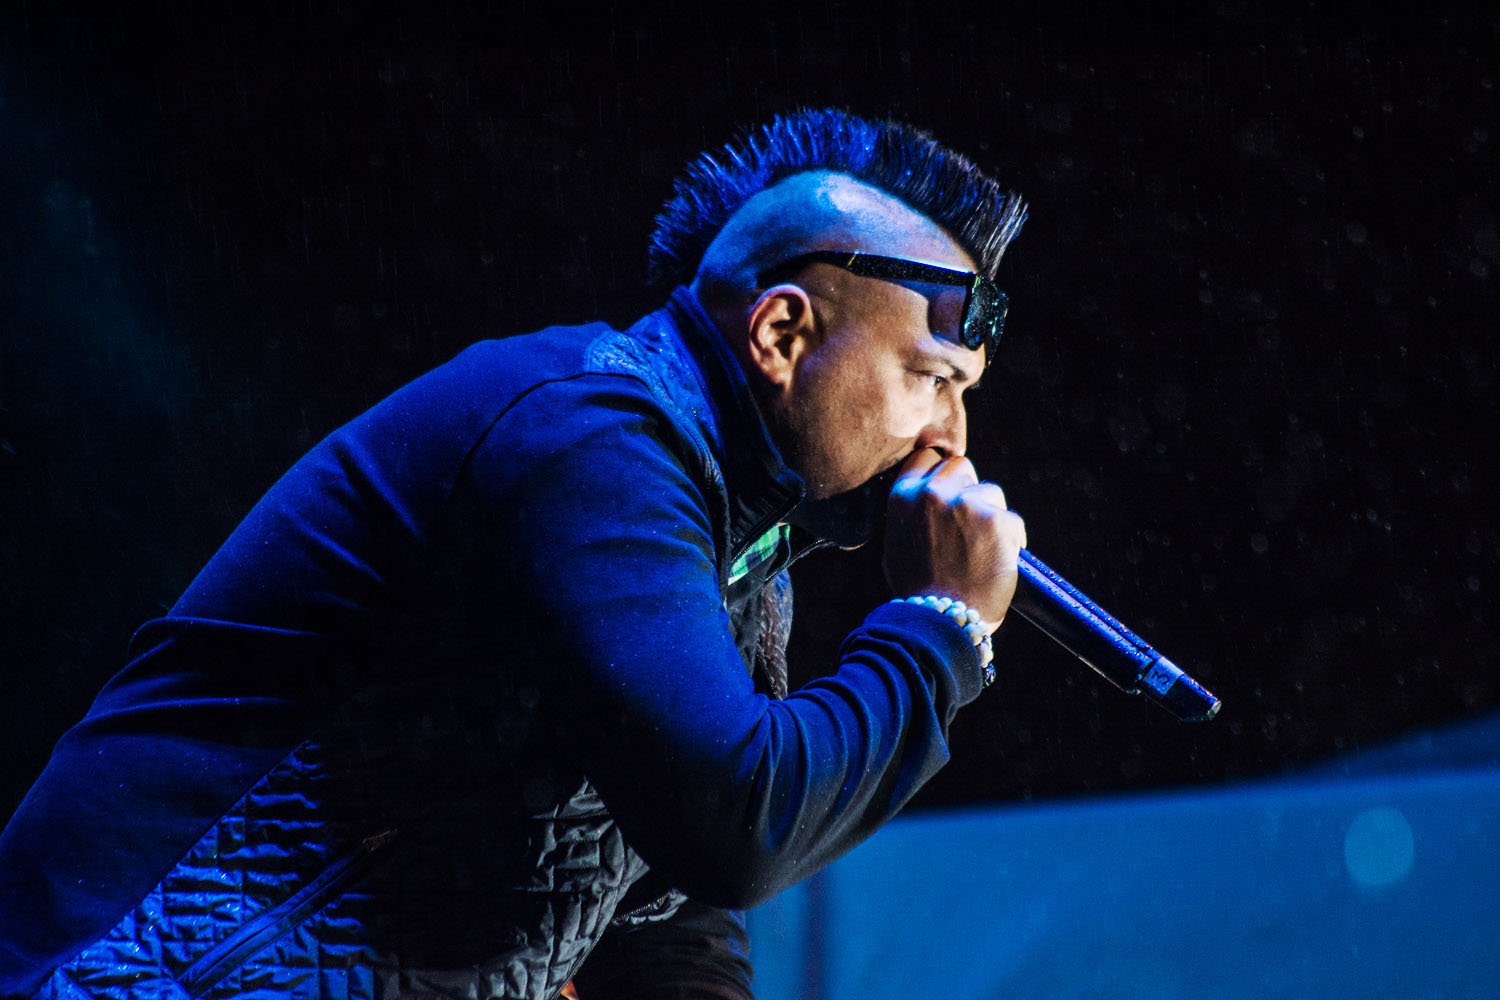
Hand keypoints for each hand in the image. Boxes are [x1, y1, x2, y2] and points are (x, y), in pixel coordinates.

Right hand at [881, 448, 1027, 630]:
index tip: (950, 487)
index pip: (926, 457)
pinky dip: (1011, 540)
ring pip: (990, 492)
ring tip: (985, 549)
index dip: (940, 471)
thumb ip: (909, 516)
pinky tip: (1001, 562)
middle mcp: (932, 492)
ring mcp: (966, 504)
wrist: (942, 621)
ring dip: (991, 515)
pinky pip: (1012, 520)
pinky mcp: (997, 520)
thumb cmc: (917, 591)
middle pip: (960, 466)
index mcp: (903, 496)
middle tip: (971, 520)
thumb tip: (922, 498)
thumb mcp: (896, 547)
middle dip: (968, 488)